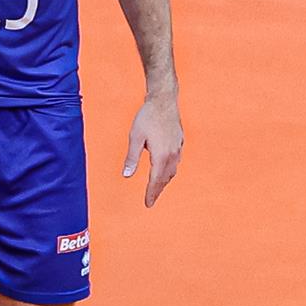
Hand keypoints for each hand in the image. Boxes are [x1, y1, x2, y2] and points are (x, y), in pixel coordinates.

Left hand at [123, 93, 182, 207]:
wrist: (164, 101)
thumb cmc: (147, 117)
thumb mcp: (135, 137)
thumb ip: (131, 158)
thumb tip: (126, 175)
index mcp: (161, 156)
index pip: (155, 181)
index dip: (151, 194)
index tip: (148, 204)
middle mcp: (172, 156)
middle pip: (165, 179)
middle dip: (158, 190)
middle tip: (151, 200)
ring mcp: (178, 150)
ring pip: (172, 172)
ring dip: (164, 182)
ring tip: (157, 187)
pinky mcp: (179, 144)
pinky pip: (175, 163)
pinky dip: (169, 171)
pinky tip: (165, 170)